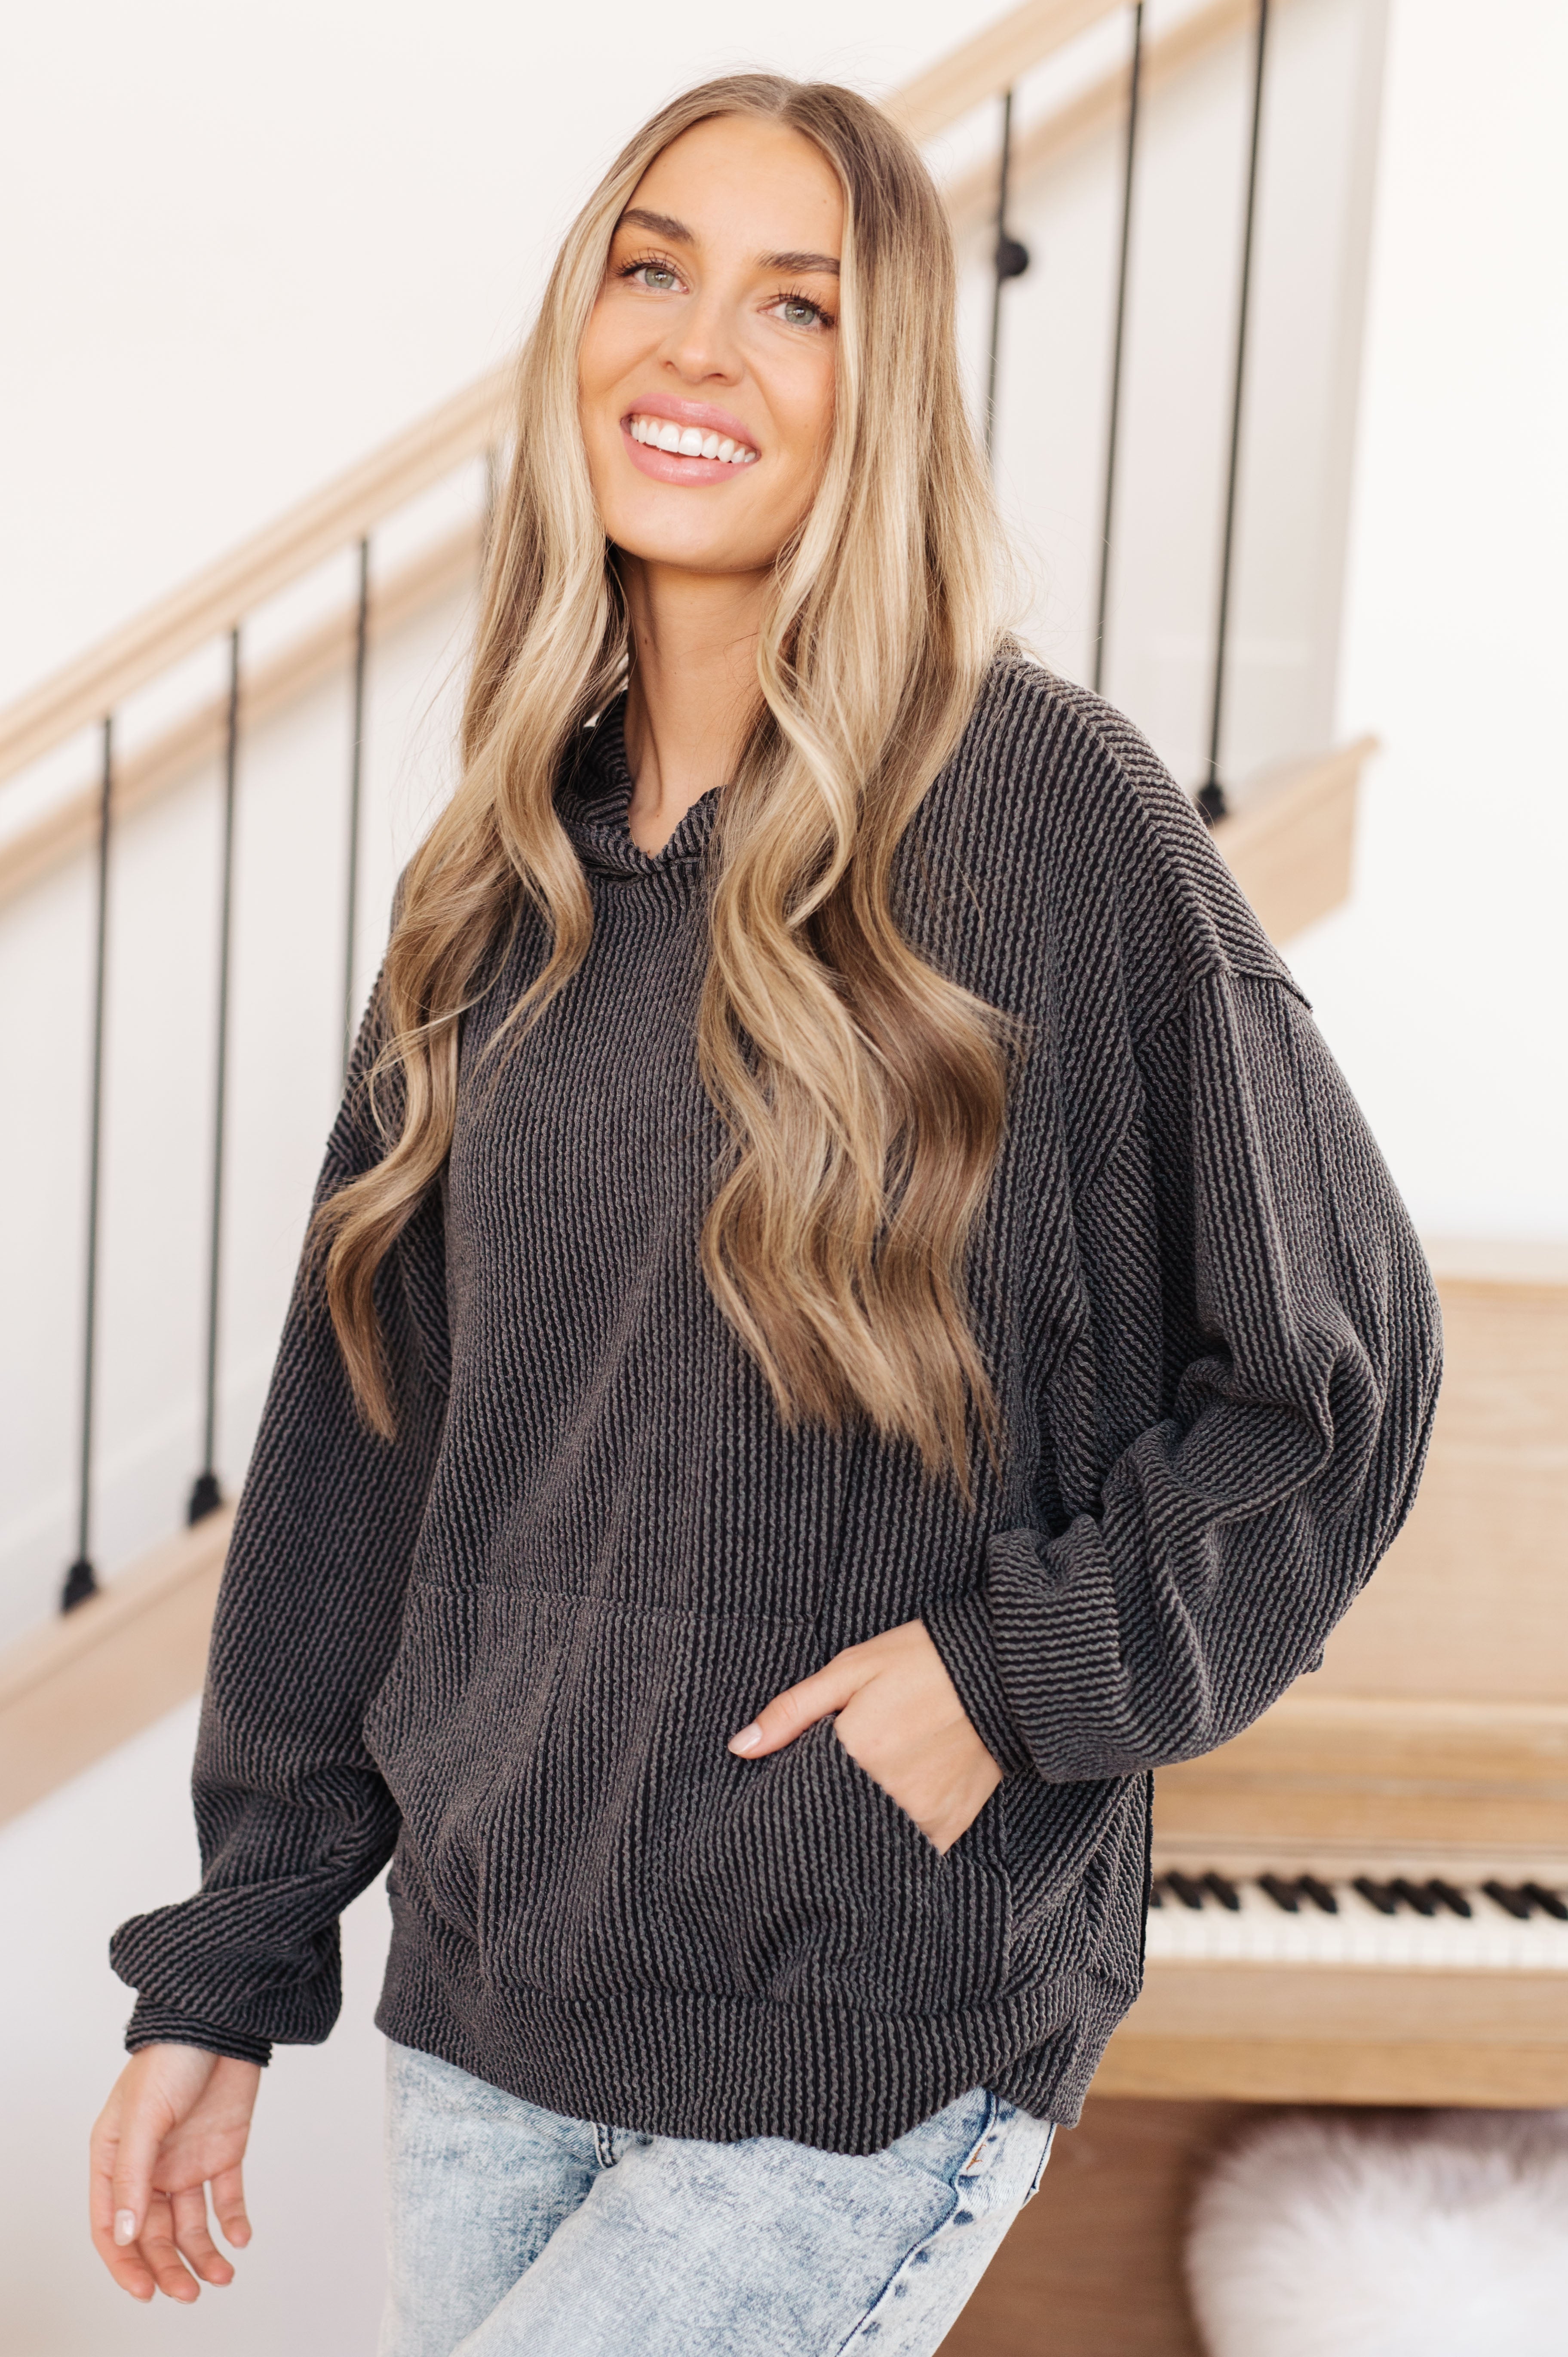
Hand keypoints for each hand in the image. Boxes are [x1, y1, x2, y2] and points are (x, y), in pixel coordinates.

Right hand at [89, 2043, 260, 2302]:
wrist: (221, 2018)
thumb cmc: (170, 2056)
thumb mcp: (144, 2117)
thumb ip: (135, 2177)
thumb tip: (127, 2235)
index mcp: (116, 2158)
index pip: (113, 2226)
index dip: (125, 2264)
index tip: (146, 2292)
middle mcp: (151, 2166)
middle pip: (154, 2233)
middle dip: (169, 2267)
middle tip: (189, 2293)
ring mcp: (187, 2160)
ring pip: (191, 2223)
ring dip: (204, 2252)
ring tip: (223, 2275)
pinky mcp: (224, 2150)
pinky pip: (226, 2196)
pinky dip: (234, 2219)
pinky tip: (241, 2237)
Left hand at [728, 1619, 1002, 1853]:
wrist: (1000, 1668)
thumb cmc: (920, 1660)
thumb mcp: (850, 1669)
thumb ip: (792, 1711)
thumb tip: (740, 1748)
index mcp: (857, 1753)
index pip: (798, 1798)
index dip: (786, 1797)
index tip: (785, 1789)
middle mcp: (889, 1795)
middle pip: (831, 1825)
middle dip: (820, 1815)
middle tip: (825, 1789)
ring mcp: (924, 1816)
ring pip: (869, 1843)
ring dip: (856, 1828)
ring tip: (862, 1795)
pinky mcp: (952, 1826)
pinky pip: (911, 1850)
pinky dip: (895, 1838)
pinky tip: (890, 1811)